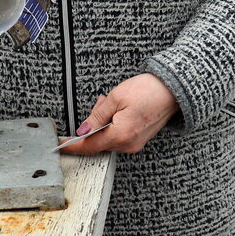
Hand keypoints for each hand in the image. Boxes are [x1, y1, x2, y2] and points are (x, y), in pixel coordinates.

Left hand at [64, 73, 178, 154]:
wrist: (173, 89)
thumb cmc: (148, 91)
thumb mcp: (116, 98)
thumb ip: (97, 116)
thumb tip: (83, 130)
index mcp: (120, 135)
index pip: (90, 146)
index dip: (73, 146)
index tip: (60, 146)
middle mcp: (129, 144)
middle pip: (99, 141)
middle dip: (94, 124)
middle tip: (102, 102)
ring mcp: (136, 143)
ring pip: (109, 137)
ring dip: (105, 122)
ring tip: (113, 102)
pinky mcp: (140, 139)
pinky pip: (120, 135)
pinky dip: (115, 124)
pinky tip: (121, 109)